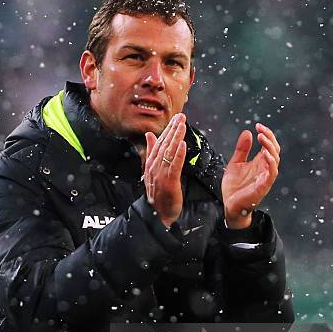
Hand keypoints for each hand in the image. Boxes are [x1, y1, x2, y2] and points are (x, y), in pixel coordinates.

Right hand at [143, 113, 186, 227]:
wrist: (158, 215)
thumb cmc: (158, 194)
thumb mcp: (152, 171)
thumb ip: (152, 152)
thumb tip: (150, 135)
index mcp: (151, 163)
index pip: (160, 142)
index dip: (168, 129)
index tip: (176, 118)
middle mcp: (154, 167)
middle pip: (165, 144)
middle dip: (173, 129)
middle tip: (181, 116)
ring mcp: (161, 174)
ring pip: (169, 152)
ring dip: (176, 137)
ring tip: (182, 125)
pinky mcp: (169, 182)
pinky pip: (174, 166)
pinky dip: (178, 155)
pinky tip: (182, 144)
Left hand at [221, 123, 280, 228]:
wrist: (230, 205)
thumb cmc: (234, 187)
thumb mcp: (235, 163)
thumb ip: (242, 149)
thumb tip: (247, 132)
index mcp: (259, 162)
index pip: (269, 145)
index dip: (266, 134)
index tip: (257, 125)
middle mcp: (265, 168)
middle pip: (275, 149)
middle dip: (269, 137)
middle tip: (260, 129)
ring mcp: (265, 177)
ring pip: (275, 159)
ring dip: (270, 147)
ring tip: (262, 138)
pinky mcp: (263, 186)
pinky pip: (272, 173)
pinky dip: (271, 162)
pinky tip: (264, 153)